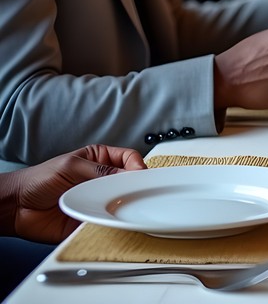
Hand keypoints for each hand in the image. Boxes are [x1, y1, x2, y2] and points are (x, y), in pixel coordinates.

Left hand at [3, 145, 144, 242]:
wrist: (15, 207)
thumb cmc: (37, 180)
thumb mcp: (70, 166)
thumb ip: (100, 170)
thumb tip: (126, 173)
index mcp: (100, 160)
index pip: (129, 159)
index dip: (137, 165)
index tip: (140, 174)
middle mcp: (101, 180)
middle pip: (128, 182)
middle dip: (132, 187)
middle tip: (133, 191)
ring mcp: (98, 200)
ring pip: (121, 203)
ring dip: (122, 205)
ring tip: (119, 206)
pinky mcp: (91, 219)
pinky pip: (107, 221)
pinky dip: (109, 222)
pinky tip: (108, 220)